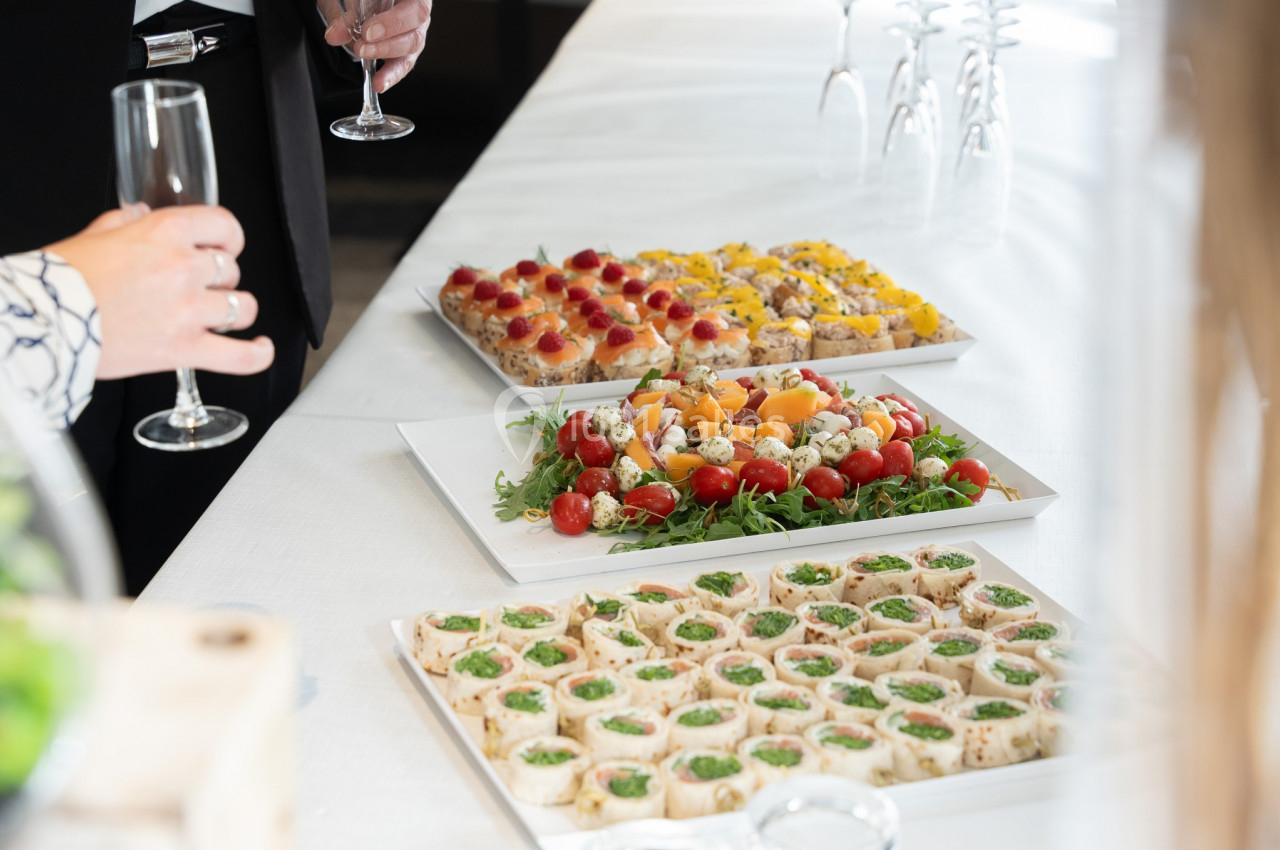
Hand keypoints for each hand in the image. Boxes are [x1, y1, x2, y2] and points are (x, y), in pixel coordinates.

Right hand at [45, 206, 273, 379]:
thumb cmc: (63, 279)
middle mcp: (183, 268)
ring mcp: (188, 310)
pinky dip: (257, 354)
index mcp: (165, 233)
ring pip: (242, 307)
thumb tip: (142, 215)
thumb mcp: (96, 233)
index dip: (229, 237)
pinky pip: (241, 356)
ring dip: (233, 311)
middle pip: (230, 269)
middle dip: (219, 278)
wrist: (45, 321)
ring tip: (217, 316)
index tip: (225, 246)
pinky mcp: (185, 349)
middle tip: (197, 288)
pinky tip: (260, 347)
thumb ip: (128, 222)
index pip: (224, 225)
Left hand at [324, 0, 431, 92]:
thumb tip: (334, 35)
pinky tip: (378, 84)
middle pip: (415, 28)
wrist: (356, 3)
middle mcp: (416, 10)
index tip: (367, 31)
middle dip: (387, 39)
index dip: (393, 21)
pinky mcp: (407, 50)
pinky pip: (403, 64)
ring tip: (362, 55)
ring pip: (412, 45)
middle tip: (362, 45)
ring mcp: (414, 30)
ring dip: (385, 53)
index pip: (416, 6)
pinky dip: (390, 75)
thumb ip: (345, 14)